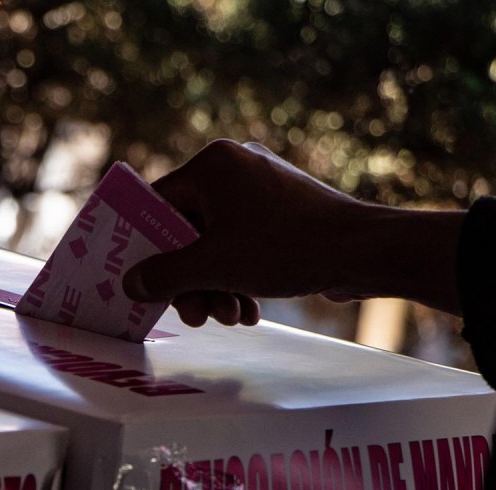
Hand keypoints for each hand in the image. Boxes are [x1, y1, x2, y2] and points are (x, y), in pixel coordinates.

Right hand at [123, 139, 463, 325]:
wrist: (365, 252)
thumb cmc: (286, 247)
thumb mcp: (214, 265)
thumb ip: (164, 275)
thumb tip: (130, 284)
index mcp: (212, 165)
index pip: (158, 205)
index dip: (146, 247)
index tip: (140, 281)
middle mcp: (233, 170)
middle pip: (187, 231)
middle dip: (190, 280)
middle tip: (193, 316)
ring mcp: (259, 191)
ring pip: (215, 244)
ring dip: (215, 286)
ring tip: (229, 318)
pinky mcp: (280, 214)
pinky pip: (242, 246)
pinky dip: (239, 278)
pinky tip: (249, 310)